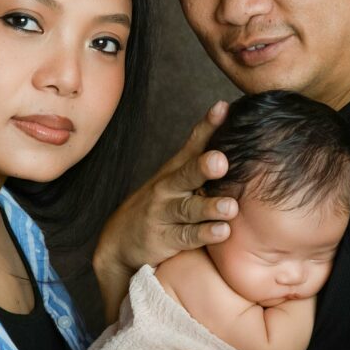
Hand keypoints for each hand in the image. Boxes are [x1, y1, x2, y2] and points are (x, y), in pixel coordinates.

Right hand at [93, 101, 237, 320]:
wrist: (118, 241)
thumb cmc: (160, 204)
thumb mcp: (175, 178)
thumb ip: (200, 160)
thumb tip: (232, 128)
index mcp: (176, 169)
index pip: (194, 144)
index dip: (208, 125)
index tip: (223, 108)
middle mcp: (168, 187)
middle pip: (187, 174)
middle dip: (203, 167)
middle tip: (220, 161)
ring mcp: (164, 212)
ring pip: (188, 208)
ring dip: (209, 207)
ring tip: (230, 207)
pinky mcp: (163, 239)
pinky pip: (186, 236)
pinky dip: (204, 234)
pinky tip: (222, 231)